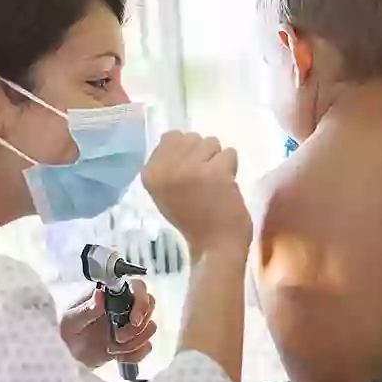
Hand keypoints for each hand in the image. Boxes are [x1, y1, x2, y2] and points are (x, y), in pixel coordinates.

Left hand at [59, 280, 155, 367]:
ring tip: (111, 348)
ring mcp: (133, 322)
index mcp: (111, 293)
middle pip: (149, 306)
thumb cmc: (71, 331)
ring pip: (150, 328)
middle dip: (136, 328)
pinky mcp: (136, 340)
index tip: (133, 321)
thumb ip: (85, 310)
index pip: (137, 287)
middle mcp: (126, 304)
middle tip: (118, 338)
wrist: (74, 355)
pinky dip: (133, 355)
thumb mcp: (70, 321)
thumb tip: (100, 295)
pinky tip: (118, 356)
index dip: (141, 302)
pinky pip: (147, 347)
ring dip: (133, 343)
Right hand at [142, 131, 251, 256]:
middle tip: (203, 181)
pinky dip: (231, 168)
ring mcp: (190, 169)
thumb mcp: (165, 191)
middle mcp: (166, 168)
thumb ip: (167, 164)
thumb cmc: (191, 219)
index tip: (188, 175)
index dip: (186, 152)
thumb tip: (176, 136)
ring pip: (212, 142)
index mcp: (150, 173)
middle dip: (202, 154)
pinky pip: (229, 153)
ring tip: (214, 184)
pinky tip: (225, 187)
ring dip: (217, 160)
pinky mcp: (215, 172)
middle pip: (192, 137)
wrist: (214, 245)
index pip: (170, 137)